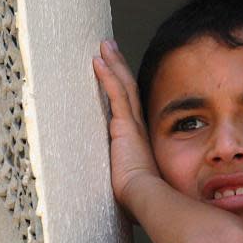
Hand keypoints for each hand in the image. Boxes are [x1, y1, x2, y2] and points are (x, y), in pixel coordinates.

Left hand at [93, 40, 160, 211]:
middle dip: (119, 64)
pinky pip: (116, 93)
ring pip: (123, 84)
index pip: (131, 102)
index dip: (124, 82)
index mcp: (139, 135)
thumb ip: (129, 173)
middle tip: (110, 45)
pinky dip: (108, 76)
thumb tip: (124, 182)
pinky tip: (98, 61)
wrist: (144, 197)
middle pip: (128, 86)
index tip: (118, 68)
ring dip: (113, 63)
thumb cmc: (140, 194)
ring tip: (104, 45)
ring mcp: (131, 124)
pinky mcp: (124, 126)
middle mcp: (138, 125)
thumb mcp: (133, 178)